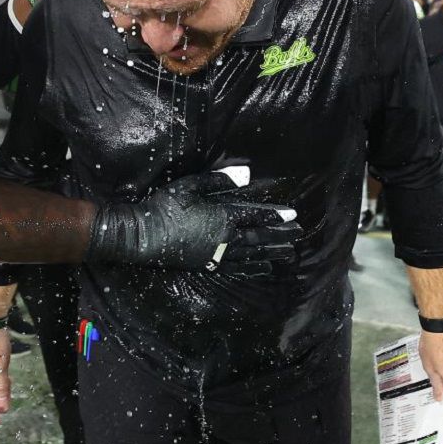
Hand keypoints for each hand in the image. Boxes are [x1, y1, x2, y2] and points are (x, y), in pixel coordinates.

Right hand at [87, 167, 301, 275]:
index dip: (276, 215)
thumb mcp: (190, 186)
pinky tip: (265, 267)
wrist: (144, 237)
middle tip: (298, 235)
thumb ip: (218, 181)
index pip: (255, 215)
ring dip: (272, 252)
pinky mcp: (209, 264)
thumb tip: (246, 175)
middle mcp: (225, 237)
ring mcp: (218, 253)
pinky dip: (254, 267)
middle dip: (280, 235)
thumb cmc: (165, 206)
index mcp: (222, 216)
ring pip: (253, 254)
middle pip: (259, 236)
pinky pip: (238, 267)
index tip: (293, 216)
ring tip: (289, 252)